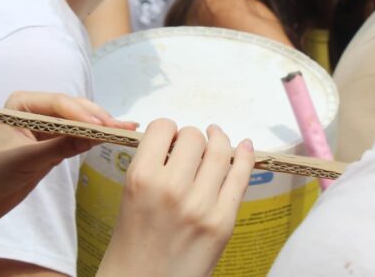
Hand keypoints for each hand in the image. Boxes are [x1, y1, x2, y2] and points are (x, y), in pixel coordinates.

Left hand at [0, 91, 136, 225]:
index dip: (83, 115)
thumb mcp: (26, 159)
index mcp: (22, 103)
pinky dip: (92, 139)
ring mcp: (44, 128)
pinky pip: (75, 138)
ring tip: (126, 129)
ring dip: (100, 127)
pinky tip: (111, 137)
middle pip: (73, 110)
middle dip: (97, 119)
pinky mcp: (50, 145)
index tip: (104, 128)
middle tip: (122, 128)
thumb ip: (61, 146)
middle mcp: (35, 110)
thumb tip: (95, 135)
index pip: (60, 104)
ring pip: (78, 123)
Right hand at [97, 120, 253, 276]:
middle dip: (190, 138)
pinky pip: (240, 177)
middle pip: (193, 136)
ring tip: (216, 138)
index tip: (169, 139)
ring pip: (219, 151)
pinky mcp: (223, 222)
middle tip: (188, 148)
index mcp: (141, 178)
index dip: (166, 130)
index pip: (162, 127)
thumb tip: (178, 143)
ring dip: (217, 141)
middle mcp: (171, 188)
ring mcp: (201, 205)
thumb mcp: (129, 197)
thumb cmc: (131, 246)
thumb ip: (152, 168)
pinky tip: (244, 146)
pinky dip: (245, 156)